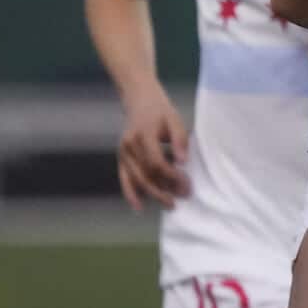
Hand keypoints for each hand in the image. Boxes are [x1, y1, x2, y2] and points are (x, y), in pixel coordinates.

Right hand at [117, 89, 190, 211]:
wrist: (139, 100)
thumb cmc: (161, 111)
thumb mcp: (175, 119)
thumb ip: (179, 139)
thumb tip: (183, 162)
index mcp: (144, 134)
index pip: (156, 162)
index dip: (172, 175)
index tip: (187, 182)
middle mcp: (130, 144)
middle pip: (146, 174)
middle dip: (165, 189)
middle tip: (183, 196)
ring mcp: (123, 152)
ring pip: (137, 179)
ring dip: (153, 194)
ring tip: (170, 204)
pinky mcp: (121, 158)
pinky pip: (124, 179)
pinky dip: (131, 194)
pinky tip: (139, 207)